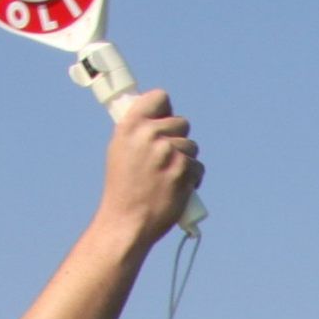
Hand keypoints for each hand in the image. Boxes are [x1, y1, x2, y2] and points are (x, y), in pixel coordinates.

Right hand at [99, 89, 200, 246]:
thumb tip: (158, 117)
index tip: (164, 119)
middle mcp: (150, 135)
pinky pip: (198, 167)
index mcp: (131, 126)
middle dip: (178, 140)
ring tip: (167, 178)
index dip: (165, 109)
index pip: (160, 97)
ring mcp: (169, 152)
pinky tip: (177, 188)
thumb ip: (138, 131)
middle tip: (165, 159)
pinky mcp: (184, 170)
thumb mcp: (120, 150)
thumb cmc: (123, 189)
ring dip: (185, 161)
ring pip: (192, 146)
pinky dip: (192, 178)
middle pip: (182, 123)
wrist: (128, 221)